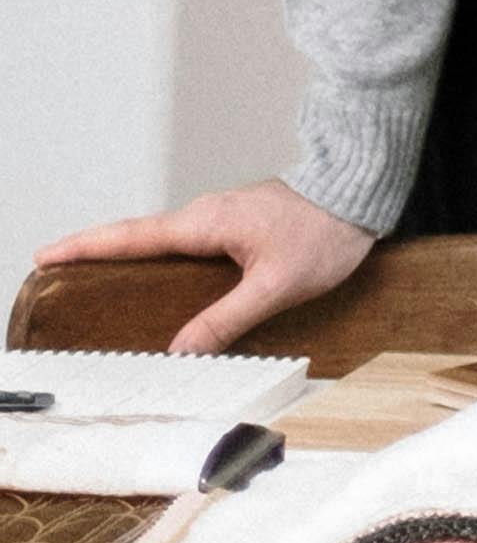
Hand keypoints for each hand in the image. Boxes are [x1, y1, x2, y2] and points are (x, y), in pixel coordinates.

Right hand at [24, 185, 374, 352]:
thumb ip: (227, 319)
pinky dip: (158, 256)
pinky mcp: (236, 225)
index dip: (89, 247)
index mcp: (207, 222)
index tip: (49, 254)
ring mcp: (221, 218)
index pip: (134, 237)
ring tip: (90, 277)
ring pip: (162, 240)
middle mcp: (207, 215)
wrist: (361, 190)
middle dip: (94, 251)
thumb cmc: (325, 230)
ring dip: (126, 254)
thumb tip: (180, 351)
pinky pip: (185, 243)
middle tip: (54, 269)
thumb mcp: (275, 285)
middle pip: (138, 236)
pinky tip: (154, 277)